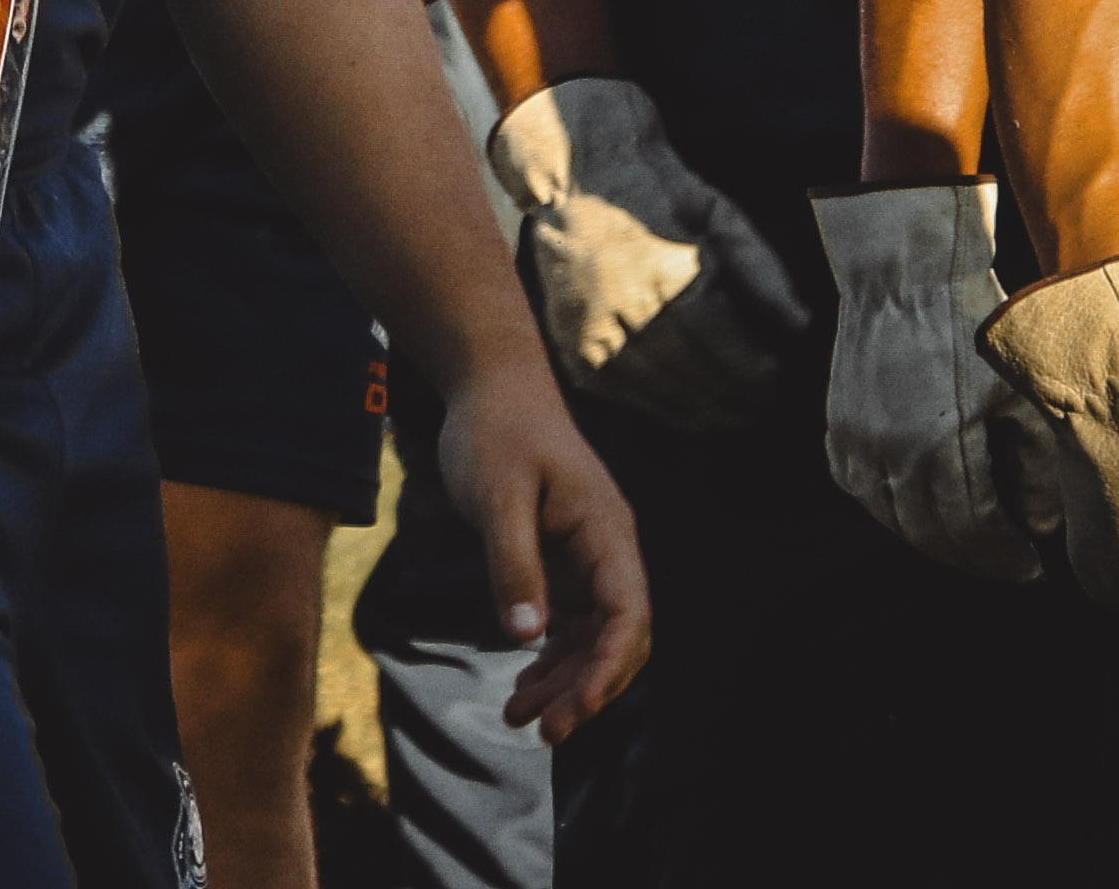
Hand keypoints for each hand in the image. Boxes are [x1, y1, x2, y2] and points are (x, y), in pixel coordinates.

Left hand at [425, 353, 649, 741]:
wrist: (489, 386)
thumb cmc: (495, 430)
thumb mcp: (497, 496)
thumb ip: (512, 564)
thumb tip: (526, 637)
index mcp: (606, 531)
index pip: (628, 615)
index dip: (607, 669)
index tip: (574, 711)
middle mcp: (607, 550)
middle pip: (617, 638)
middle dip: (587, 689)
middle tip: (545, 732)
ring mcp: (587, 558)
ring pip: (592, 638)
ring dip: (565, 682)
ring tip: (521, 719)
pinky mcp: (562, 561)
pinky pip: (568, 623)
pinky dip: (549, 657)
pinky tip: (522, 684)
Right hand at [484, 76, 817, 433]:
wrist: (582, 175)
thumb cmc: (662, 195)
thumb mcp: (720, 216)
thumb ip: (762, 271)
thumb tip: (802, 326)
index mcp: (666, 272)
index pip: (720, 342)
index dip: (753, 370)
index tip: (780, 381)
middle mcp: (624, 306)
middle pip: (690, 373)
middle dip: (732, 398)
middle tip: (763, 408)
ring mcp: (592, 329)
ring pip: (656, 390)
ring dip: (699, 412)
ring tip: (732, 418)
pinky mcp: (572, 344)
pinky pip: (620, 392)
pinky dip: (657, 408)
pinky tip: (686, 412)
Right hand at [811, 181, 1053, 579]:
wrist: (906, 271)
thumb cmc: (974, 324)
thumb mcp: (1020, 391)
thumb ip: (1036, 465)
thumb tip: (1039, 524)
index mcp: (943, 447)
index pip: (976, 534)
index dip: (1006, 559)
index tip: (1031, 566)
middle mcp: (893, 454)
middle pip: (933, 537)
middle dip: (974, 560)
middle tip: (1004, 566)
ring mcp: (859, 441)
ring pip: (891, 519)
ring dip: (930, 541)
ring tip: (965, 543)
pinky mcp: (838, 425)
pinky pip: (858, 488)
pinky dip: (887, 507)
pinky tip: (915, 506)